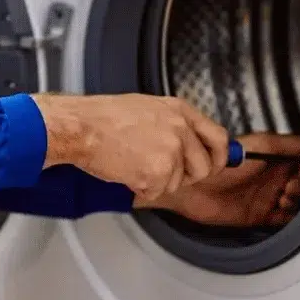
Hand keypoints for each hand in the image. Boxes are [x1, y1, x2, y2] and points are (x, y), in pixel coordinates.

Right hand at [32, 93, 233, 205]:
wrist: (81, 127)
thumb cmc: (103, 118)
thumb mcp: (148, 108)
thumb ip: (174, 124)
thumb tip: (193, 143)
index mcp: (179, 110)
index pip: (219, 137)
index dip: (218, 156)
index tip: (214, 164)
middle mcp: (180, 129)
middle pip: (204, 167)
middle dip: (186, 176)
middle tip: (161, 171)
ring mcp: (171, 151)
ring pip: (177, 182)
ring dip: (156, 181)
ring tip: (133, 162)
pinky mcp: (158, 172)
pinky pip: (157, 192)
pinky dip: (141, 188)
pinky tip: (126, 171)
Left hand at [143, 133, 299, 228]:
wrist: (193, 184)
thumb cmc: (221, 161)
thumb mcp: (261, 145)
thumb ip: (291, 145)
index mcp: (278, 158)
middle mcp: (276, 177)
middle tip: (292, 185)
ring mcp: (269, 196)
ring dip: (299, 202)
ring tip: (284, 196)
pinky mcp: (260, 215)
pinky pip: (285, 220)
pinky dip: (290, 218)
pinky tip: (283, 209)